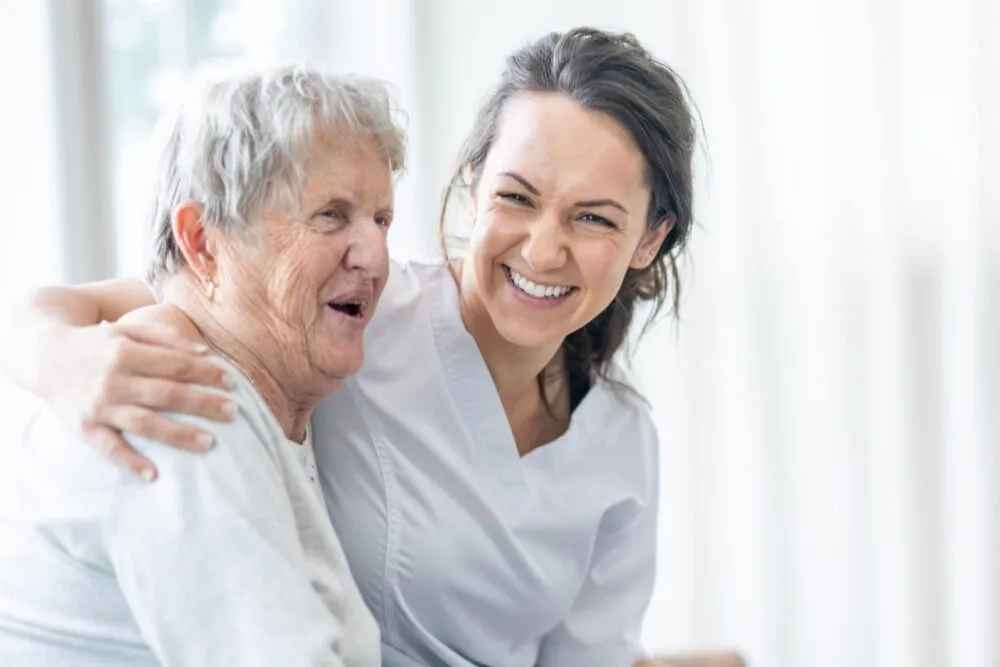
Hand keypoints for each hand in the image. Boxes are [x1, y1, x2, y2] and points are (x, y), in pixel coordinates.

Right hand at [45, 321, 235, 479]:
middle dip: (202, 403)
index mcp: (126, 351)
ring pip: (144, 422)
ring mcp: (99, 405)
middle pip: (166, 393)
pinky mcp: (84, 428)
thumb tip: (206, 352)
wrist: (45, 355)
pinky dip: (131, 462)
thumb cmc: (99, 344)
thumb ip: (167, 338)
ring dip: (178, 434)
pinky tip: (155, 474)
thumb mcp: (128, 330)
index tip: (233, 383)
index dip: (206, 373)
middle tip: (233, 412)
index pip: (176, 364)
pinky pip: (110, 448)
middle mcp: (113, 379)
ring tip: (210, 442)